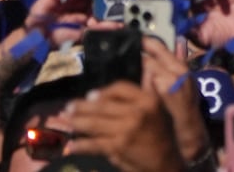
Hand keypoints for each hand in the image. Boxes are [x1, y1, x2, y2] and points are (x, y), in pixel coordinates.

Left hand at [61, 82, 184, 171]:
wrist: (166, 161)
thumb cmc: (160, 135)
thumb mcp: (158, 110)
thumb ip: (146, 93)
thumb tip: (140, 73)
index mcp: (147, 100)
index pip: (120, 88)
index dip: (102, 91)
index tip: (90, 95)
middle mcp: (137, 112)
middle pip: (102, 105)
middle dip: (82, 106)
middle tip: (69, 107)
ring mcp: (126, 129)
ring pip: (95, 123)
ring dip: (77, 122)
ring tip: (67, 121)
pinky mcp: (118, 146)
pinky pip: (94, 143)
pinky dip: (81, 145)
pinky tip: (73, 145)